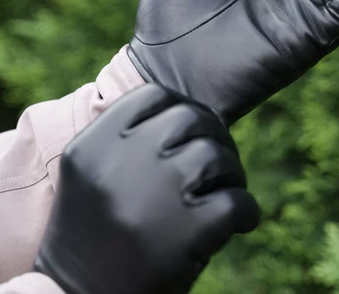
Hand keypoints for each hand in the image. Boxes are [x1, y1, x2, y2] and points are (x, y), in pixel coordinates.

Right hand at [33, 83, 259, 293]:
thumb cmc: (95, 241)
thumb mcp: (92, 180)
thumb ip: (128, 143)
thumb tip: (195, 115)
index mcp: (92, 146)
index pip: (154, 97)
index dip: (182, 110)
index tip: (192, 136)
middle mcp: (118, 163)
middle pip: (190, 119)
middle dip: (213, 139)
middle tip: (217, 169)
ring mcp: (152, 196)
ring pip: (215, 156)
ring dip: (231, 174)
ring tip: (225, 196)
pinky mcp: (184, 232)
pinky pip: (237, 201)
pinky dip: (246, 212)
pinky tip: (238, 224)